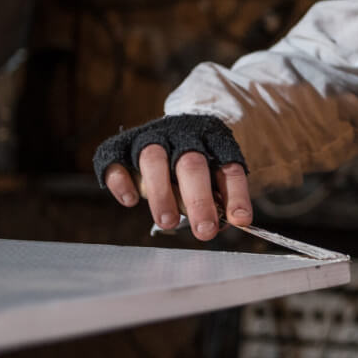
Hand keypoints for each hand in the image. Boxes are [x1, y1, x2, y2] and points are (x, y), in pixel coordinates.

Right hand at [94, 114, 251, 240]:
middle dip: (199, 200)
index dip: (236, 195)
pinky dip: (122, 182)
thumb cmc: (198, 161)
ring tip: (169, 223)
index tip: (240, 220)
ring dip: (162, 194)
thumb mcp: (214, 172)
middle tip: (205, 231)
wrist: (171, 126)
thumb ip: (219, 196)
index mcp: (213, 141)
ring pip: (154, 160)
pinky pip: (117, 161)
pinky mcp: (121, 145)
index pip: (228, 168)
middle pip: (192, 165)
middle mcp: (182, 135)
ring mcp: (150, 138)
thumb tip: (223, 223)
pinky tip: (131, 202)